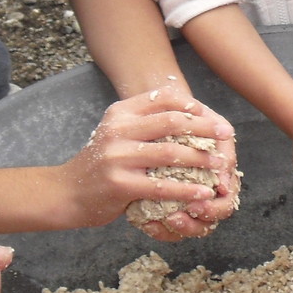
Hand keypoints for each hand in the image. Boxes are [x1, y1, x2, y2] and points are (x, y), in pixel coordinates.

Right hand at [62, 89, 238, 235]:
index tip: (213, 116)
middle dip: (205, 128)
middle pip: (172, 122)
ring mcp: (118, 157)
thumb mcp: (116, 132)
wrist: (66, 193)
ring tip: (221, 164)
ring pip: (171, 153)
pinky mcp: (120, 184)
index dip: (193, 106)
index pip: (163, 99)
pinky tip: (203, 193)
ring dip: (202, 159)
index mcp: (120, 113)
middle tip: (227, 135)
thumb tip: (187, 111)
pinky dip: (187, 190)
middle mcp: (118, 130)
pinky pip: (162, 186)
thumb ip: (143, 121)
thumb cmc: (99, 163)